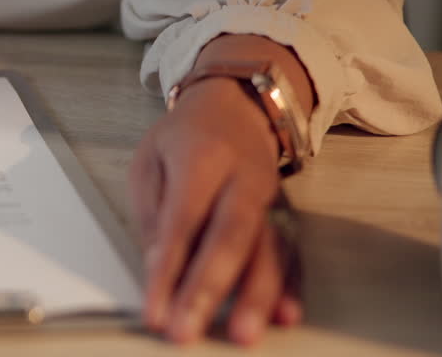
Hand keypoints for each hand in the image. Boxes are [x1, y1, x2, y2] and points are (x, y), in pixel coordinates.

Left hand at [129, 77, 301, 344]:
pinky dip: (290, 287)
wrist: (237, 107)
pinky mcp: (287, 215)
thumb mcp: (149, 160)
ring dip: (256, 296)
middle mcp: (243, 179)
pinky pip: (292, 253)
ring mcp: (271, 198)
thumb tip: (155, 268)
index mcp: (201, 158)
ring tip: (243, 334)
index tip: (154, 311)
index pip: (182, 222)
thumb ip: (151, 213)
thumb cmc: (185, 138)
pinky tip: (285, 315)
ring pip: (268, 250)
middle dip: (209, 290)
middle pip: (229, 239)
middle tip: (188, 331)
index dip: (168, 270)